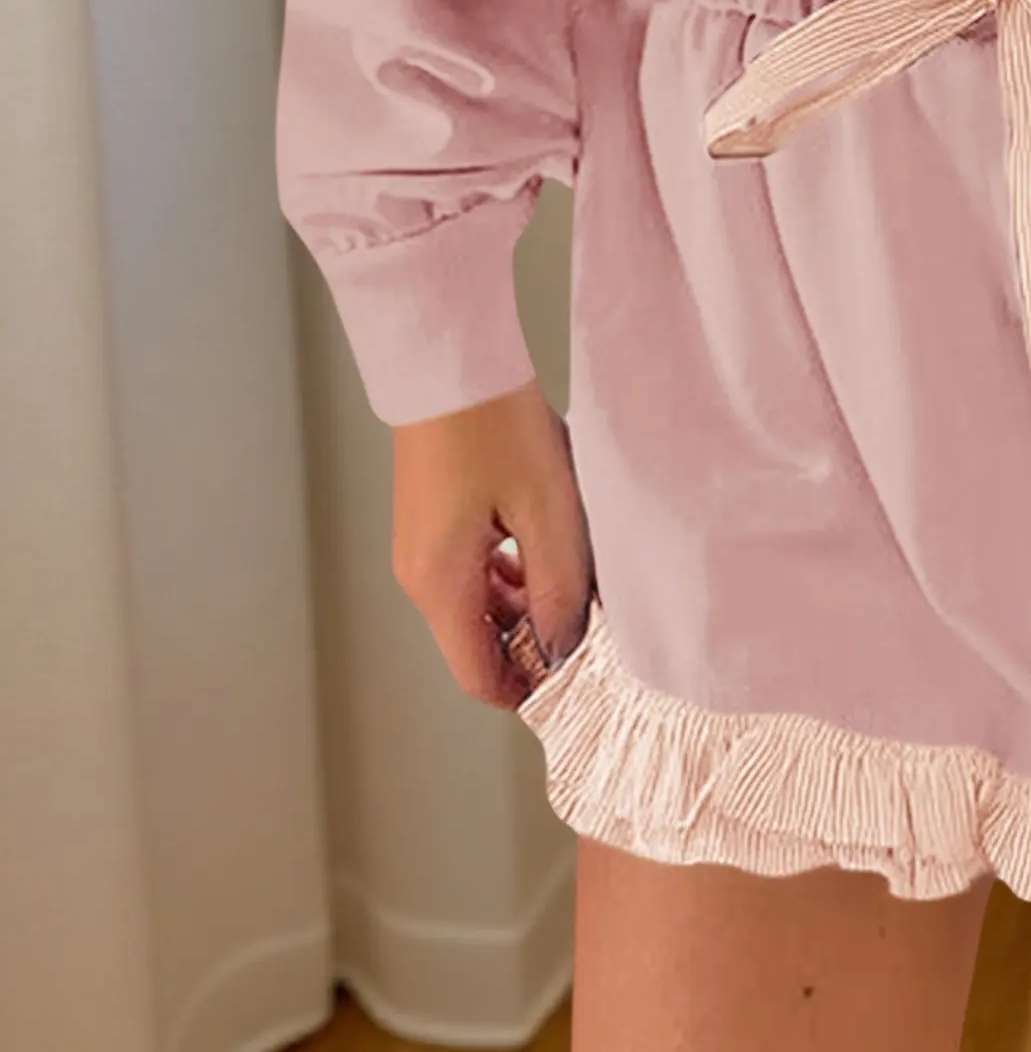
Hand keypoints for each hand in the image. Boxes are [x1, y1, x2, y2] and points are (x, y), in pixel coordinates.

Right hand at [391, 376, 593, 709]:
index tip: (576, 682)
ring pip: (476, 607)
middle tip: (589, 623)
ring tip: (577, 580)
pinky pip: (470, 571)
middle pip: (477, 644)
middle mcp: (420, 576)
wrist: (453, 362)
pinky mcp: (432, 521)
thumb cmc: (495, 426)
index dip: (529, 689)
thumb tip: (564, 650)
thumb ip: (561, 588)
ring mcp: (421, 547)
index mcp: (441, 584)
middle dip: (533, 644)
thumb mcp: (548, 512)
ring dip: (525, 606)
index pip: (480, 677)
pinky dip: (509, 574)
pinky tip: (547, 548)